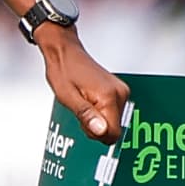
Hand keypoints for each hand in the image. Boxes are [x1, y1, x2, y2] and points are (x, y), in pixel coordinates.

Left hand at [38, 25, 129, 144]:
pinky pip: (112, 112)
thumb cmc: (63, 70)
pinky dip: (100, 112)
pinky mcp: (118, 90)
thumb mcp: (68, 97)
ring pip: (113, 121)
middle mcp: (119, 93)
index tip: (85, 122)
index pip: (113, 133)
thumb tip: (101, 131)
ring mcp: (121, 91)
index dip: (96, 134)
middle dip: (96, 126)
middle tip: (81, 110)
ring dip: (97, 119)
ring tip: (84, 103)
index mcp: (109, 96)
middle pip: (114, 129)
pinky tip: (89, 101)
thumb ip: (86, 115)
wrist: (64, 51)